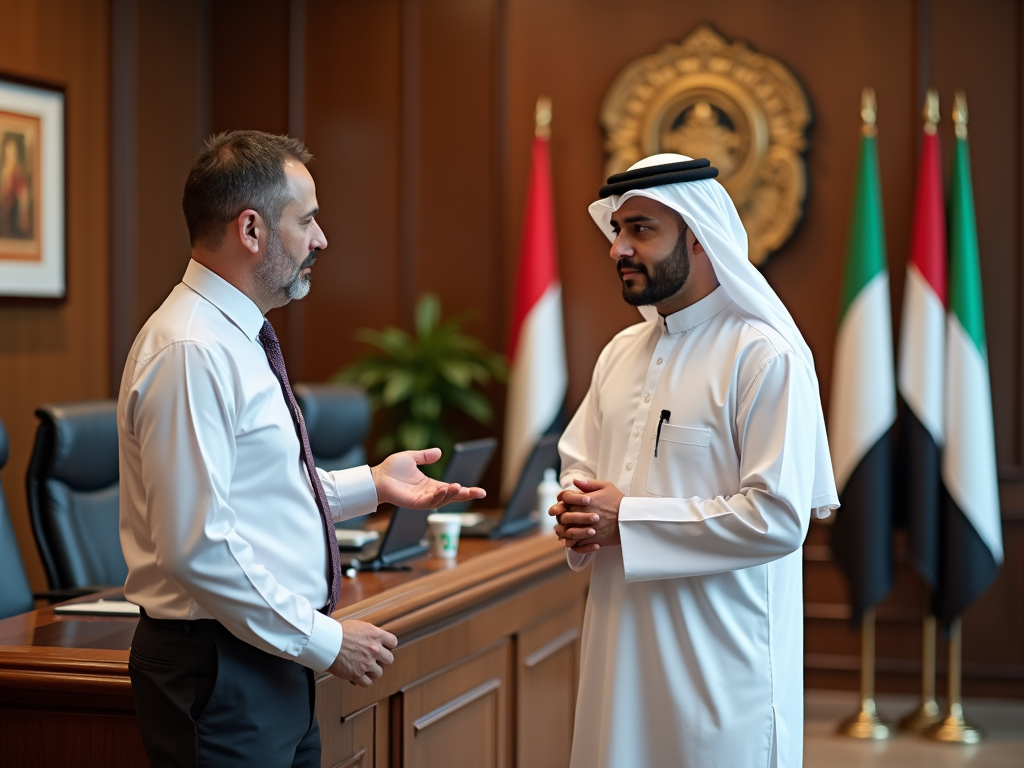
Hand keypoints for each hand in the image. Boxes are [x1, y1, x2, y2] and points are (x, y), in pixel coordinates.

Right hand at [328, 620, 397, 686]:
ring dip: (372, 671)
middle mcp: (374, 649)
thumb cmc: (339, 631)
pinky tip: (359, 676)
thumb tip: (374, 638)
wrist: (326, 641)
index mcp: (376, 635)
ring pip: (379, 673)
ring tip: (365, 668)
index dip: (388, 646)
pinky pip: (367, 683)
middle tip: (374, 659)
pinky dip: (363, 681)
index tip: (383, 647)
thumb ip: (370, 633)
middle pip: (389, 659)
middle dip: (382, 659)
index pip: (393, 642)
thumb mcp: (359, 626)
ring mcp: (367, 663)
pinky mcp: (357, 674)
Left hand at [371, 448, 485, 508]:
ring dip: (452, 494)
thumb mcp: (412, 457)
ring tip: (460, 487)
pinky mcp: (414, 503)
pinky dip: (438, 497)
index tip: (480, 490)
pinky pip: (429, 502)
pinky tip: (445, 489)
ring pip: (442, 500)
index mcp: (430, 484)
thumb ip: (425, 456)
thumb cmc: (391, 469)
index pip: (451, 488)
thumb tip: (439, 452)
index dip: (465, 489)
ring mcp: (422, 500)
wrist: (376, 477)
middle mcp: (429, 493)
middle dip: (465, 495)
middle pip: (451, 496)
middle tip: (480, 492)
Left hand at [551, 478, 622, 553]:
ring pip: (566, 531)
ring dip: (564, 530)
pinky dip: (571, 542)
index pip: (565, 498)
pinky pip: (575, 544)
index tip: (564, 502)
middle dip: (562, 515)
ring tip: (566, 529)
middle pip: (563, 515)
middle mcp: (584, 514)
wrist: (631, 520)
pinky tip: (572, 540)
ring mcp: (587, 528)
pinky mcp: (592, 540)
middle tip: (564, 516)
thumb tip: (575, 481)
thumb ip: (589, 484)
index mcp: (586, 500)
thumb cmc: (619, 502)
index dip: (562, 500)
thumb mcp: (606, 487)